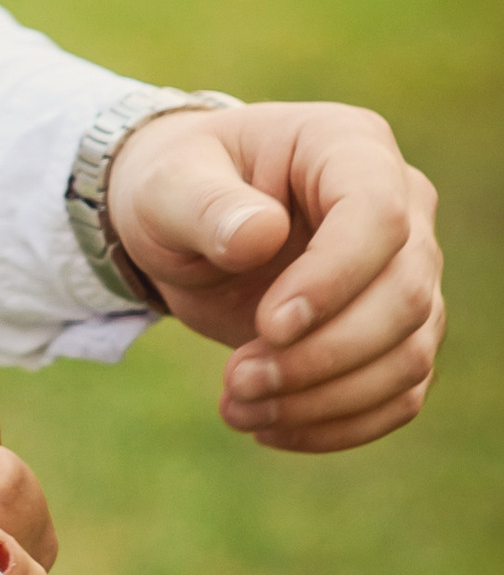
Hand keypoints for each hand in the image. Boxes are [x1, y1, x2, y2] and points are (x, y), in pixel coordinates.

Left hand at [106, 101, 442, 453]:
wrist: (182, 225)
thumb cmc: (175, 189)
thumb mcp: (165, 186)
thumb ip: (205, 205)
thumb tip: (260, 236)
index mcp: (349, 147)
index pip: (378, 216)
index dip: (333, 280)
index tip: (267, 327)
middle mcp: (401, 205)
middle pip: (406, 296)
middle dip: (322, 355)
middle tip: (235, 381)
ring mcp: (408, 272)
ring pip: (409, 354)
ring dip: (326, 399)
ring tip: (238, 408)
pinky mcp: (396, 332)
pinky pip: (399, 393)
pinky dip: (339, 424)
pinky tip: (269, 427)